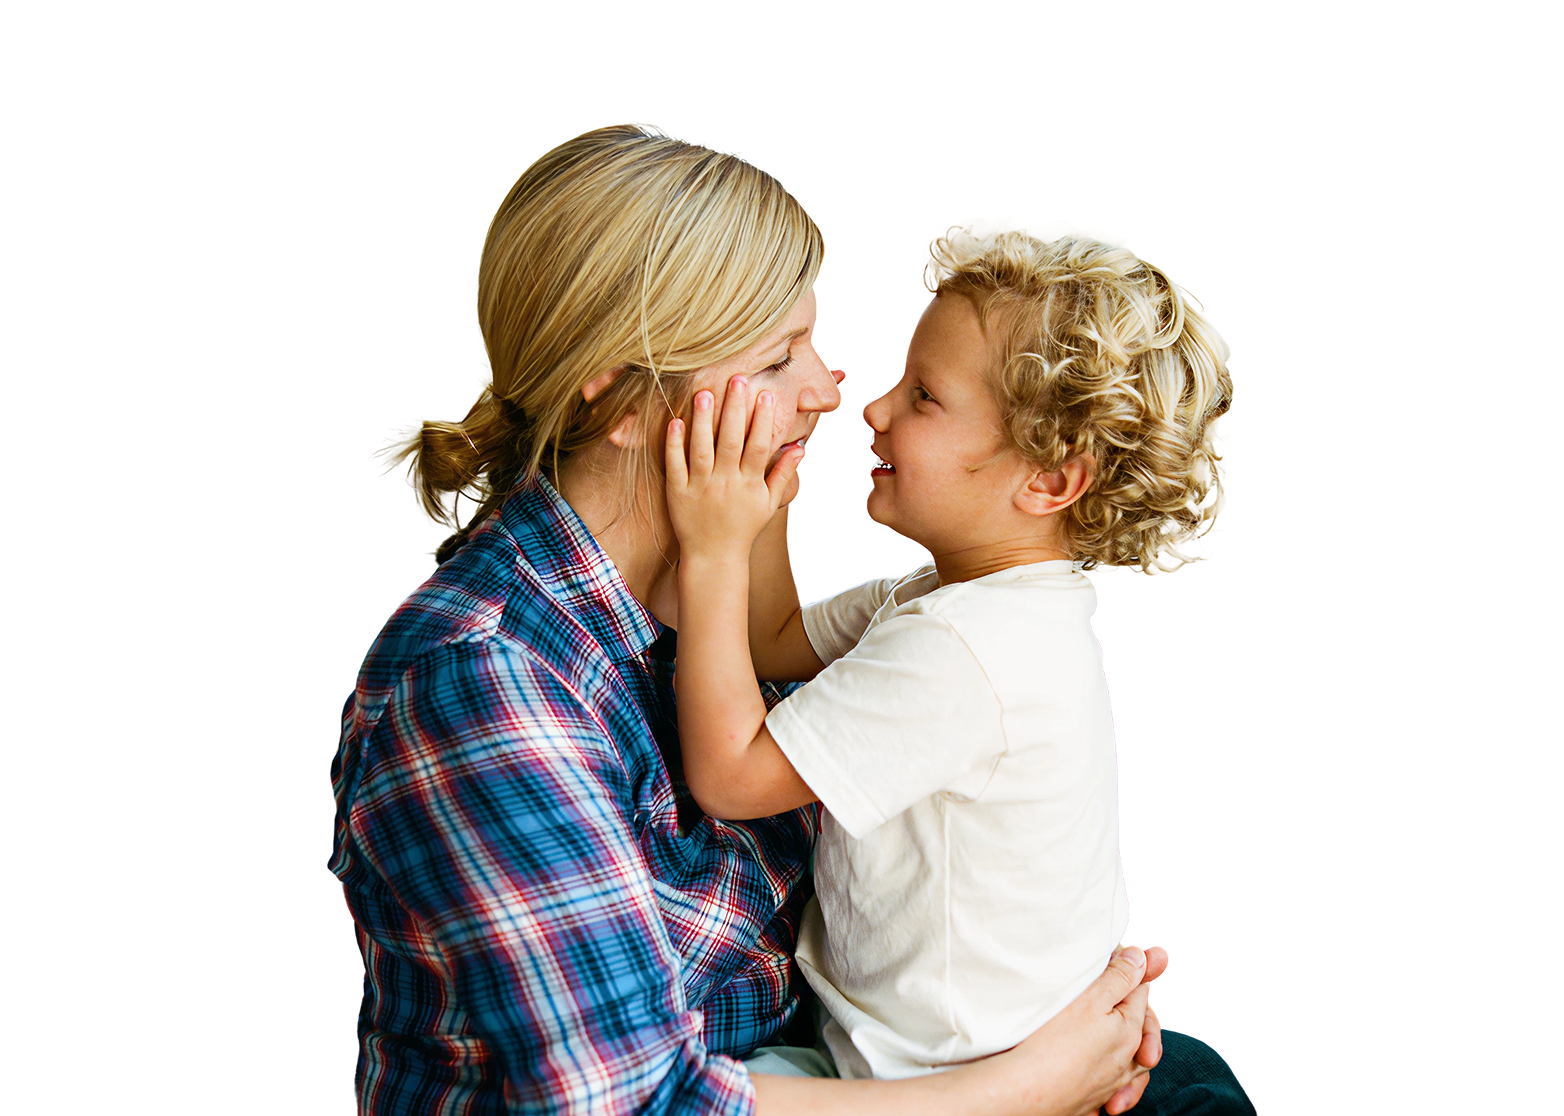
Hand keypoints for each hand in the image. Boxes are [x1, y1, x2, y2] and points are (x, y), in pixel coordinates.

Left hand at [666, 376, 803, 559]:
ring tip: (705, 393)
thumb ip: (783, 474)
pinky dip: (675, 444)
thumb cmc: (743, 528)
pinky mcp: (677, 493)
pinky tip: (676, 421)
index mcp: (749, 484)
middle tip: (737, 379)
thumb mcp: (768, 504)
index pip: (758, 447)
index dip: (763, 421)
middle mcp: (726, 484)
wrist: (713, 557)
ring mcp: (700, 488)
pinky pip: (675, 465)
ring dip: (704, 421)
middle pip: (731, 442)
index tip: (765, 395)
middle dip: (735, 410)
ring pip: (702, 450)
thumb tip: (801, 447)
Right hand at [990, 944, 1168, 1115]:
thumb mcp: (1090, 998)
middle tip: (1116, 987)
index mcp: (1130, 1032)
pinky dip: (1107, 1079)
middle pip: (1138, 1028)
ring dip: (1125, 1048)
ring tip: (1110, 1036)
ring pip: (1127, 1062)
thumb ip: (1120, 977)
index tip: (1111, 955)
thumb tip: (1146, 957)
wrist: (1022, 1092)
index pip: (1140, 991)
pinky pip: (1106, 1089)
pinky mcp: (1086, 1101)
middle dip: (1133, 1007)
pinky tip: (1092, 1072)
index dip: (1128, 969)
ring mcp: (1107, 1085)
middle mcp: (1124, 1062)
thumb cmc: (1052, 1042)